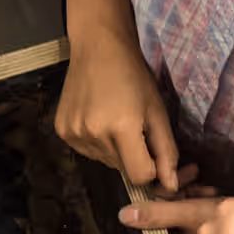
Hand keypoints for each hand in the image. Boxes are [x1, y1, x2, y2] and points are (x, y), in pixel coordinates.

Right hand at [56, 22, 187, 194]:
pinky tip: (97, 117)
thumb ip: (166, 151)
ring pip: (105, 161)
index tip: (151, 146)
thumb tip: (171, 186)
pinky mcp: (61, 130)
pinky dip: (96, 142)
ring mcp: (74, 132)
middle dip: (133, 156)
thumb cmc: (134, 75)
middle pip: (122, 169)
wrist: (98, 46)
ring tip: (114, 118)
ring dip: (114, 150)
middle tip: (134, 126)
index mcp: (121, 127)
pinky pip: (87, 151)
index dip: (152, 167)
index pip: (140, 176)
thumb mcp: (157, 111)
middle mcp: (93, 133)